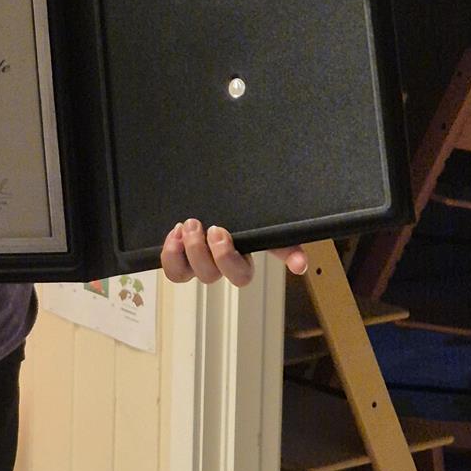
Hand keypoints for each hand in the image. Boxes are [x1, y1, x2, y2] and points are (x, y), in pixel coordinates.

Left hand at [160, 220, 307, 287]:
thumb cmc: (242, 211)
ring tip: (187, 227)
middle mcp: (215, 265)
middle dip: (205, 251)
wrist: (209, 194)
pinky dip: (169, 254)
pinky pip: (171, 269)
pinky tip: (175, 234)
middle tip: (209, 226)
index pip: (240, 274)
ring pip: (185, 275)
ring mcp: (193, 261)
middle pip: (211, 276)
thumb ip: (284, 241)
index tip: (221, 232)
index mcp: (239, 259)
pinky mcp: (176, 256)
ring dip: (186, 252)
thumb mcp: (262, 222)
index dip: (231, 260)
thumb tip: (300, 265)